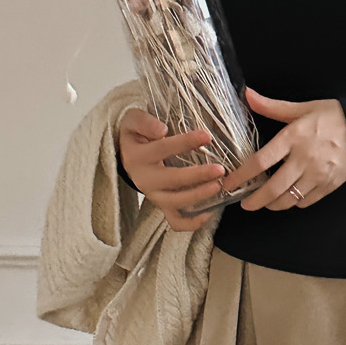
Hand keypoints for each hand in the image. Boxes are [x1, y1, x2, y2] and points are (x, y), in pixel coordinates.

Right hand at [117, 108, 225, 230]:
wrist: (126, 155)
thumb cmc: (136, 135)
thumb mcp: (132, 121)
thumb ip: (144, 122)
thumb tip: (161, 130)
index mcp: (137, 157)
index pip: (162, 149)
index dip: (185, 142)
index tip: (207, 136)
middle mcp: (144, 180)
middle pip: (172, 180)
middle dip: (197, 176)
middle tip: (219, 169)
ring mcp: (153, 196)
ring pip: (175, 203)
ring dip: (198, 197)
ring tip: (218, 186)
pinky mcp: (162, 206)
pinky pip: (175, 221)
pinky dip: (191, 223)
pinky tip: (209, 213)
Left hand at [218, 86, 345, 209]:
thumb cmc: (332, 116)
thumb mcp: (302, 108)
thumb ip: (272, 107)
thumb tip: (248, 95)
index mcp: (293, 137)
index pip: (261, 161)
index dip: (242, 175)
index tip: (229, 183)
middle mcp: (304, 159)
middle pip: (273, 188)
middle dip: (255, 200)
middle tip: (245, 204)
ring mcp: (318, 174)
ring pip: (289, 199)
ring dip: (273, 205)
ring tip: (265, 203)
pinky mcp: (329, 185)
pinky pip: (306, 202)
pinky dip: (294, 203)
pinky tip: (289, 198)